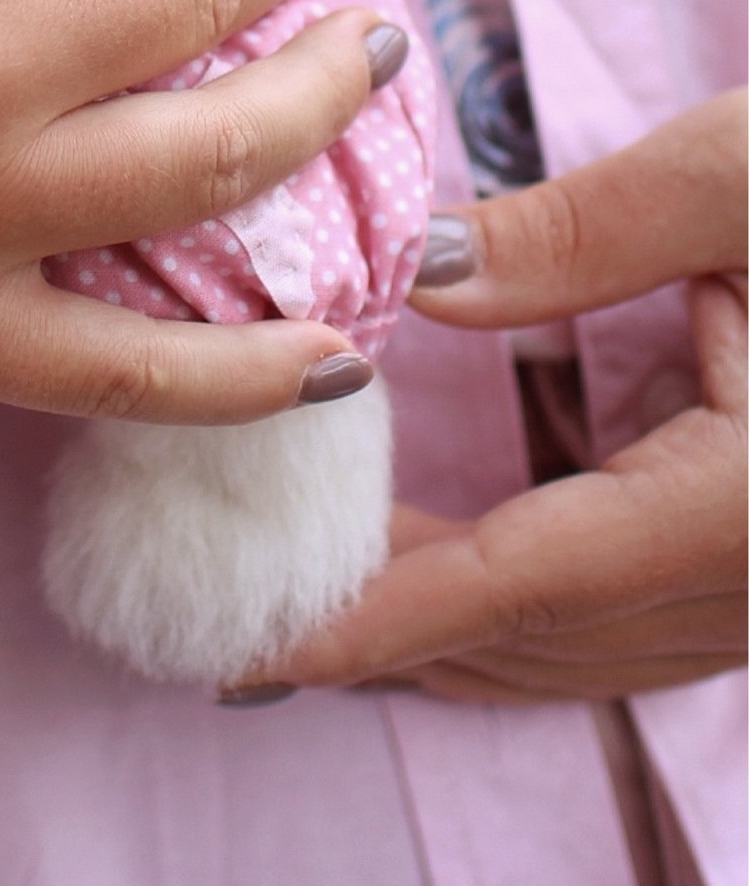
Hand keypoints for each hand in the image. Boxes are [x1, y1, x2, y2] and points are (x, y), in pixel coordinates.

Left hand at [260, 91, 747, 701]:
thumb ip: (578, 234)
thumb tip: (419, 276)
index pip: (523, 583)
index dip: (378, 622)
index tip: (258, 651)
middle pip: (547, 637)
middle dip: (392, 636)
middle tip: (242, 612)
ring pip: (598, 645)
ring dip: (460, 632)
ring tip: (321, 598)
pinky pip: (643, 615)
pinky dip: (539, 605)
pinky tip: (466, 565)